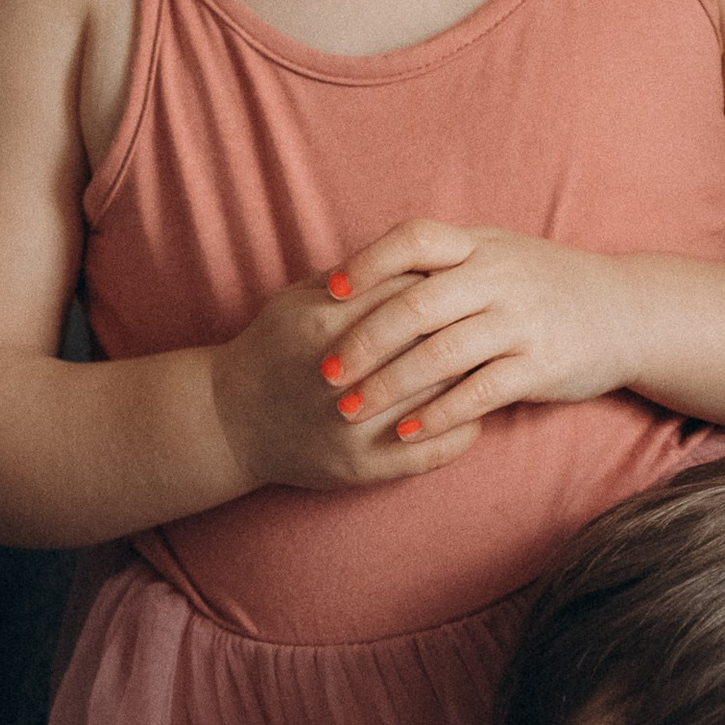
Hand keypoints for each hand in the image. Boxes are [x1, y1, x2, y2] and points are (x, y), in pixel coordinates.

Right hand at [207, 270, 483, 490]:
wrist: (229, 419)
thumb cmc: (274, 347)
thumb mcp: (300, 297)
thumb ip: (358, 275)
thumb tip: (424, 257)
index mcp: (326, 321)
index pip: (412, 296)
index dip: (448, 292)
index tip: (470, 290)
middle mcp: (341, 375)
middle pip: (434, 347)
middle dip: (469, 336)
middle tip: (494, 328)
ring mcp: (352, 426)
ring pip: (441, 401)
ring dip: (474, 384)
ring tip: (492, 368)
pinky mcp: (361, 467)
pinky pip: (434, 451)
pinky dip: (463, 432)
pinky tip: (472, 415)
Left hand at [319, 219, 647, 431]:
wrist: (627, 311)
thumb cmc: (546, 287)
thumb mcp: (497, 256)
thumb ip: (441, 262)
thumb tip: (365, 276)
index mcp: (479, 247)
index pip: (414, 239)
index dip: (368, 262)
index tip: (329, 292)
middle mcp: (498, 278)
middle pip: (416, 304)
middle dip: (364, 341)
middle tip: (325, 372)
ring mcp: (522, 321)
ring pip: (442, 352)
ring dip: (391, 385)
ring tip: (352, 410)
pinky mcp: (542, 364)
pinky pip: (481, 391)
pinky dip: (441, 414)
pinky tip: (409, 432)